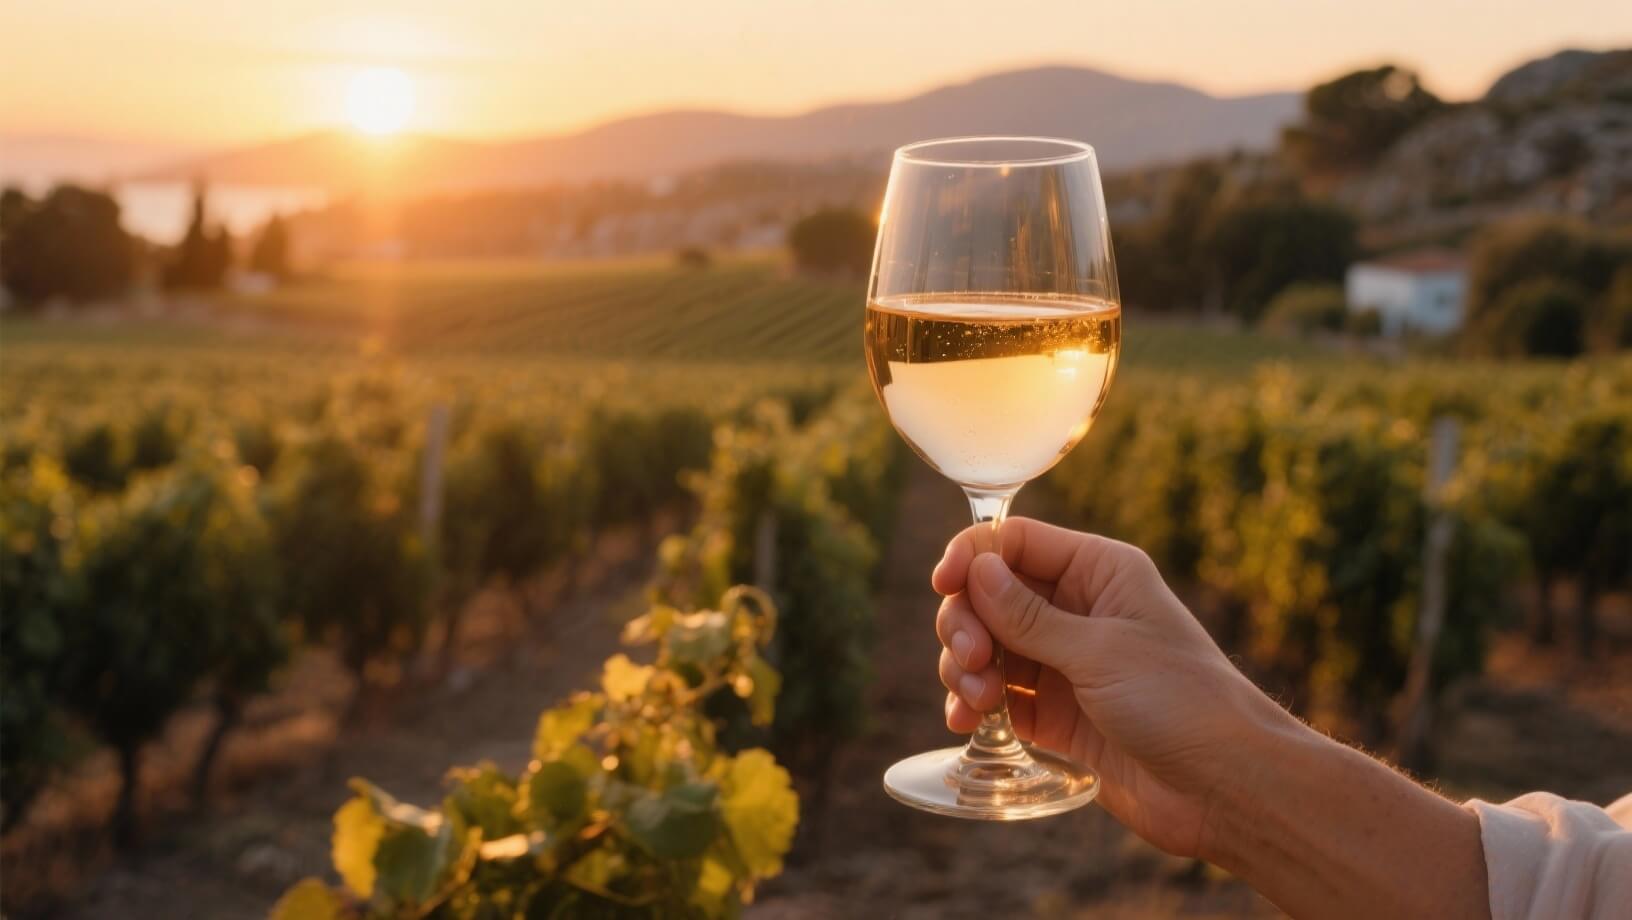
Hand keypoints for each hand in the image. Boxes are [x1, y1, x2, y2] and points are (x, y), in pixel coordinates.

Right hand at [931, 517, 1294, 858]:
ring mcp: (1062, 662)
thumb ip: (1029, 615)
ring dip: (965, 667)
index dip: (972, 557)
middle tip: (969, 659)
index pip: (1015, 542)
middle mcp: (1077, 609)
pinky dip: (972, 703)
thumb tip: (975, 568)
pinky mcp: (1053, 713)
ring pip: (985, 646)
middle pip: (988, 594)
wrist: (1225, 788)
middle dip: (966, 622)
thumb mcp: (1100, 651)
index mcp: (1099, 571)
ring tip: (975, 701)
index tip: (943, 586)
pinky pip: (996, 695)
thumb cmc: (1181, 702)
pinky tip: (966, 720)